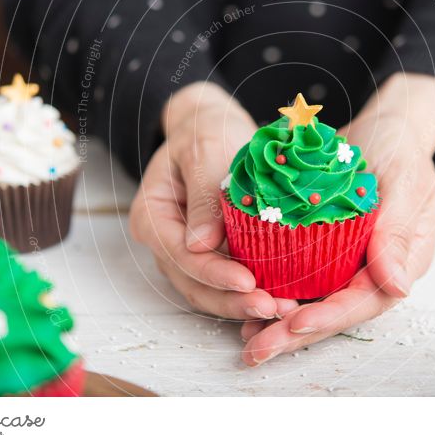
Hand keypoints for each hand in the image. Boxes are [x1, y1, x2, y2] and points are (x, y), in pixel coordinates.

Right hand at [130, 82, 299, 319]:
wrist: (213, 127)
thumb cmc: (206, 132)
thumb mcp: (204, 152)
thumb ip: (204, 196)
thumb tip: (201, 245)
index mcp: (152, 216)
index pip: (181, 256)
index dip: (215, 274)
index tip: (249, 283)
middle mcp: (164, 240)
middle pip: (193, 283)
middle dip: (232, 301)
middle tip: (273, 308)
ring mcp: (184, 251)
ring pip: (208, 290)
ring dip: (242, 304)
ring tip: (282, 308)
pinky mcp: (210, 253)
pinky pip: (224, 282)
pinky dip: (248, 293)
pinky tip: (279, 297)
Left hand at [241, 73, 434, 364]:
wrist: (385, 129)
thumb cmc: (401, 150)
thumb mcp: (406, 182)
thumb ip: (398, 232)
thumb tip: (398, 287)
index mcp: (402, 260)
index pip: (366, 300)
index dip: (331, 316)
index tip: (295, 324)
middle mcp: (375, 268)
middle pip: (335, 311)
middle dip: (296, 334)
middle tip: (258, 349)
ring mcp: (350, 261)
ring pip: (315, 300)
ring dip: (281, 322)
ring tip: (247, 338)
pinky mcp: (326, 248)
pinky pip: (301, 277)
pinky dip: (276, 291)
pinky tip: (247, 303)